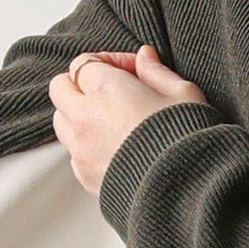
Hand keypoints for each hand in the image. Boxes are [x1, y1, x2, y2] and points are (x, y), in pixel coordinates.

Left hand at [48, 44, 209, 195]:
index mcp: (107, 90)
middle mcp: (85, 118)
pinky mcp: (85, 176)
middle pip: (60, 87)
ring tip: (110, 120)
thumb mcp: (184, 94)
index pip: (84, 63)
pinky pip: (72, 152)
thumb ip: (157, 71)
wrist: (188, 190)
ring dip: (77, 114)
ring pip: (60, 120)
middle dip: (80, 83)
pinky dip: (85, 145)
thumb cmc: (188, 140)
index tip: (131, 72)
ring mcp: (81, 149)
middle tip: (110, 91)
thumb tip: (145, 56)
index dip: (108, 62)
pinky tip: (113, 147)